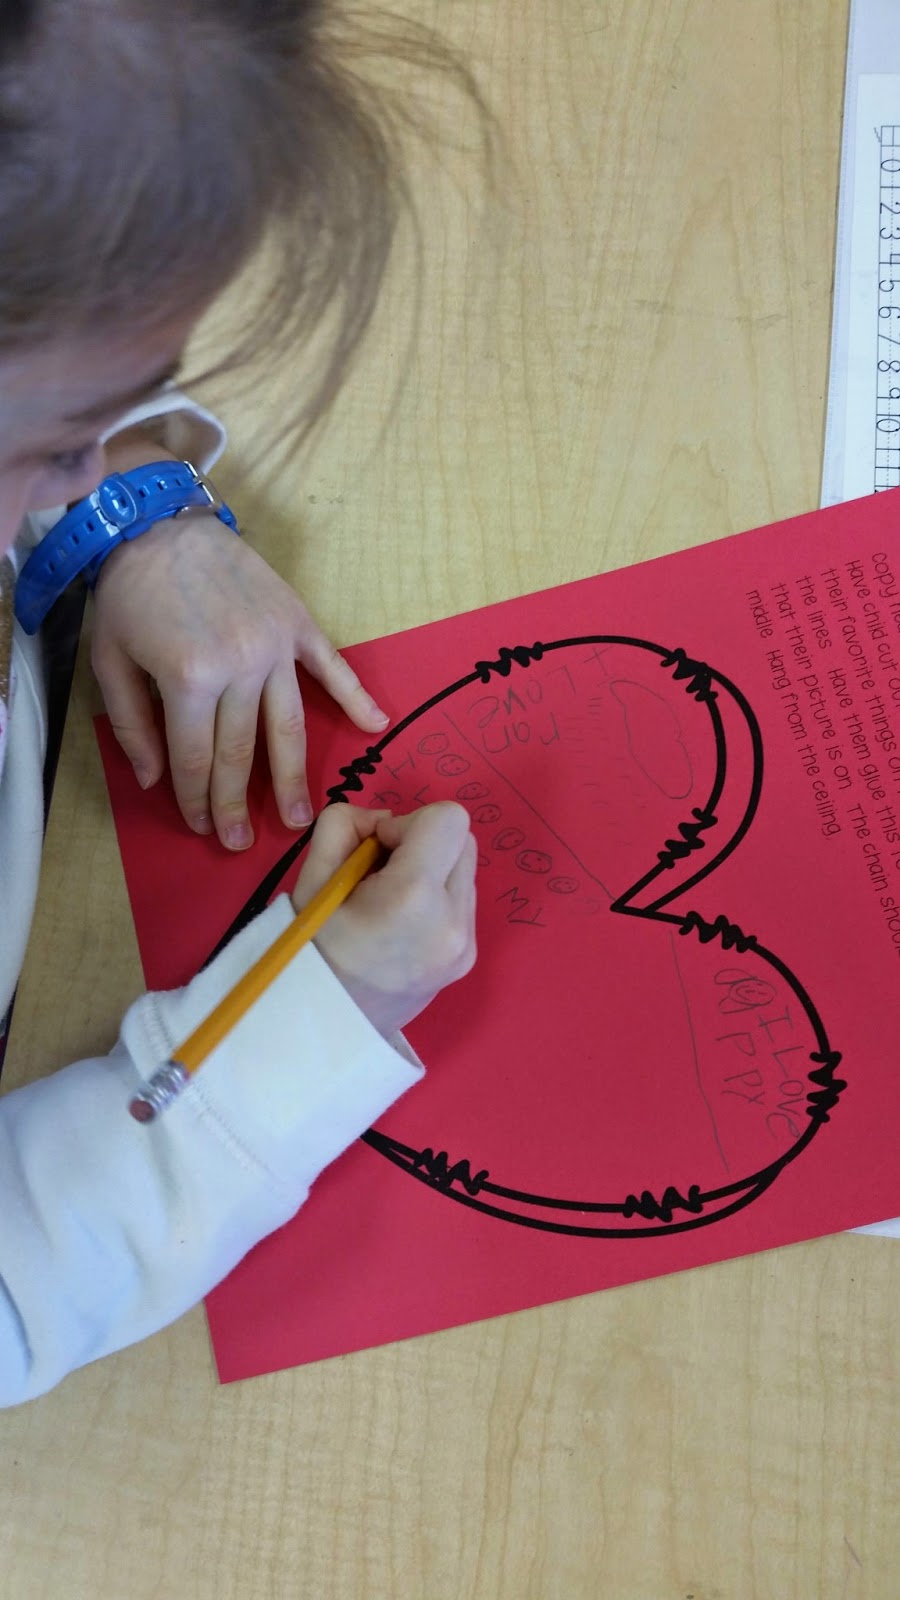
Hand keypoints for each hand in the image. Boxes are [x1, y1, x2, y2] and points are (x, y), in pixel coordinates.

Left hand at [91, 511, 388, 850]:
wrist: (157, 521)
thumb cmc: (129, 592)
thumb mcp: (109, 660)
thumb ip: (132, 724)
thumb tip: (156, 779)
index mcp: (189, 678)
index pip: (197, 757)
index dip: (198, 798)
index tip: (202, 827)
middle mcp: (239, 666)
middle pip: (243, 751)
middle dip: (240, 802)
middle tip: (242, 842)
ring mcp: (273, 645)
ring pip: (287, 725)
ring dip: (294, 776)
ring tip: (302, 817)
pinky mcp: (296, 622)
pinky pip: (331, 667)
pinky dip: (356, 696)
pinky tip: (375, 725)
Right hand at [291, 802, 477, 1036]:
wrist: (321, 1027)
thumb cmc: (308, 949)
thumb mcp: (311, 876)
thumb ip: (345, 823)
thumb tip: (384, 819)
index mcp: (414, 897)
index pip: (449, 819)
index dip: (408, 822)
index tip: (376, 851)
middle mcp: (453, 922)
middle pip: (464, 840)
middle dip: (423, 843)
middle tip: (380, 872)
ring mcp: (465, 946)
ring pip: (465, 870)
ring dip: (431, 869)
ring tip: (389, 902)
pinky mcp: (467, 959)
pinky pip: (461, 902)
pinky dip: (435, 897)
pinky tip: (401, 923)